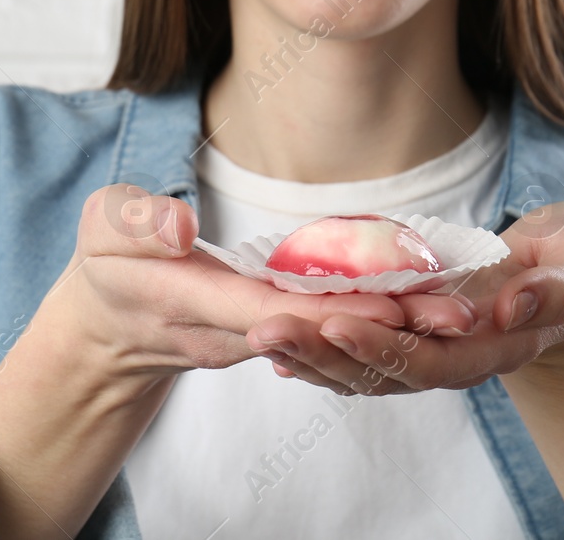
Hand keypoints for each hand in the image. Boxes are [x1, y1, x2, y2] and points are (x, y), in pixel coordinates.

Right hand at [26, 184, 476, 385]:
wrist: (105, 323)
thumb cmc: (106, 264)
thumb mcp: (102, 228)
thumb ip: (138, 224)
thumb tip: (181, 226)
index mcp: (191, 304)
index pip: (273, 309)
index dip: (334, 306)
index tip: (392, 300)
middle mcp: (233, 333)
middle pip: (320, 331)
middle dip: (389, 325)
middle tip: (459, 312)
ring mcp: (257, 339)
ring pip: (331, 334)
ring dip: (394, 326)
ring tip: (461, 309)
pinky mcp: (272, 333)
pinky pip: (326, 326)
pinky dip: (372, 315)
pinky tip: (425, 300)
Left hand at [241, 202, 563, 395]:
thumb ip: (552, 290)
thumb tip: (510, 306)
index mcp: (493, 349)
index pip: (429, 361)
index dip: (381, 346)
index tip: (334, 323)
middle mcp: (454, 362)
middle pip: (381, 373)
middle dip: (323, 353)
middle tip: (268, 328)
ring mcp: (430, 355)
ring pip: (361, 370)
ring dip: (309, 355)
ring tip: (260, 333)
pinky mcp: (412, 340)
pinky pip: (358, 355)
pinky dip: (317, 352)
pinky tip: (279, 342)